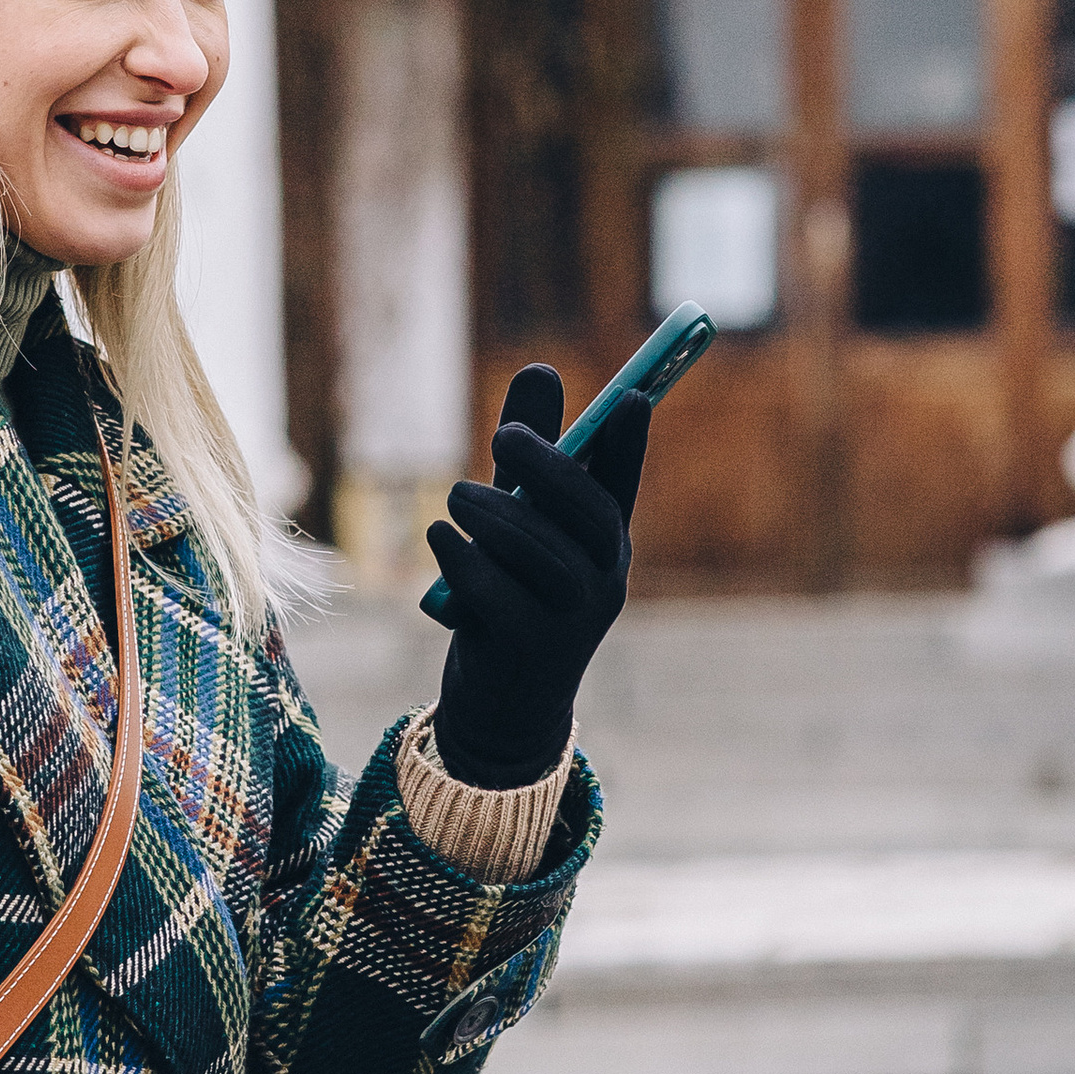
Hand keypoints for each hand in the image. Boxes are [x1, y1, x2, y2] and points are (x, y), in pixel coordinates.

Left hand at [425, 365, 648, 788]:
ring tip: (455, 498)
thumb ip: (527, 455)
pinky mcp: (527, 648)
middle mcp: (601, 579)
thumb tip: (541, 368)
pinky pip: (492, 590)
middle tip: (502, 436)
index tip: (632, 397)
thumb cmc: (511, 597)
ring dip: (489, 513)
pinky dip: (461, 557)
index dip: (629, 445)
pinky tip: (442, 540)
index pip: (623, 486)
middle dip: (547, 466)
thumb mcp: (518, 520)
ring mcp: (570, 619)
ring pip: (536, 549)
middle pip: (587, 513)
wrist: (504, 705)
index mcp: (604, 544)